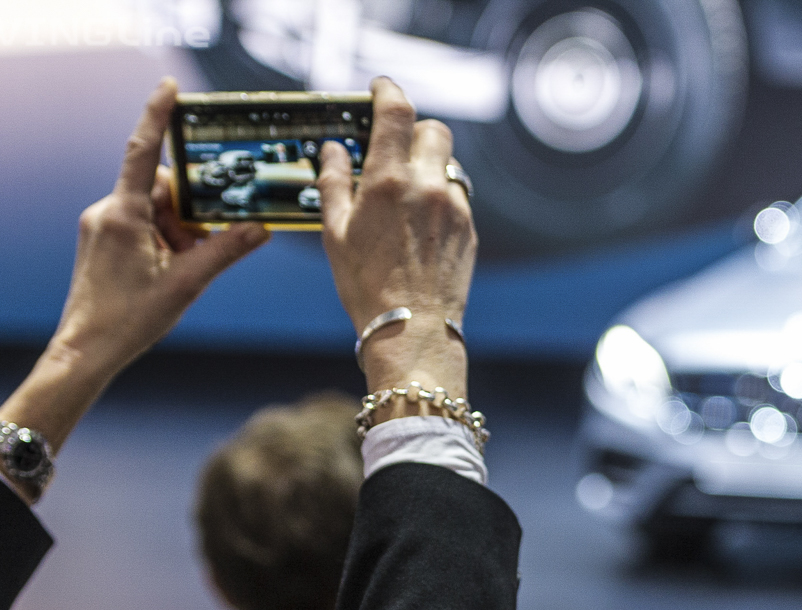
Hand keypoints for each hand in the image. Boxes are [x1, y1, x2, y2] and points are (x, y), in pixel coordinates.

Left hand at [47, 77, 269, 390]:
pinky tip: (172, 269)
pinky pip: (141, 225)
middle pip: (159, 188)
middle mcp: (107, 212)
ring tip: (185, 267)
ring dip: (177, 230)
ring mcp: (102, 226)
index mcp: (124, 215)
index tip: (171, 87)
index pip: (143, 152)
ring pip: (152, 209)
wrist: (86, 350)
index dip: (157, 115)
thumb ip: (224, 251)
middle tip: (206, 241)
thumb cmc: (128, 319)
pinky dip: (164, 240)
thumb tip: (260, 228)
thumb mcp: (186, 284)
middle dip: (189, 209)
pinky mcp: (102, 240)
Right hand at [318, 78, 474, 400]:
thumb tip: (333, 149)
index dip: (388, 89)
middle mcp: (427, 186)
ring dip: (428, 165)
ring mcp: (454, 207)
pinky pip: (456, 196)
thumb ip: (333, 181)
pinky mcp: (468, 229)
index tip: (379, 88)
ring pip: (448, 163)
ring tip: (404, 192)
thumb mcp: (334, 232)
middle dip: (413, 130)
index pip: (397, 109)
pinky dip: (439, 196)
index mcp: (388, 180)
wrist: (412, 330)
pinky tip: (419, 223)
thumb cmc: (366, 286)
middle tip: (393, 147)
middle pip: (433, 129)